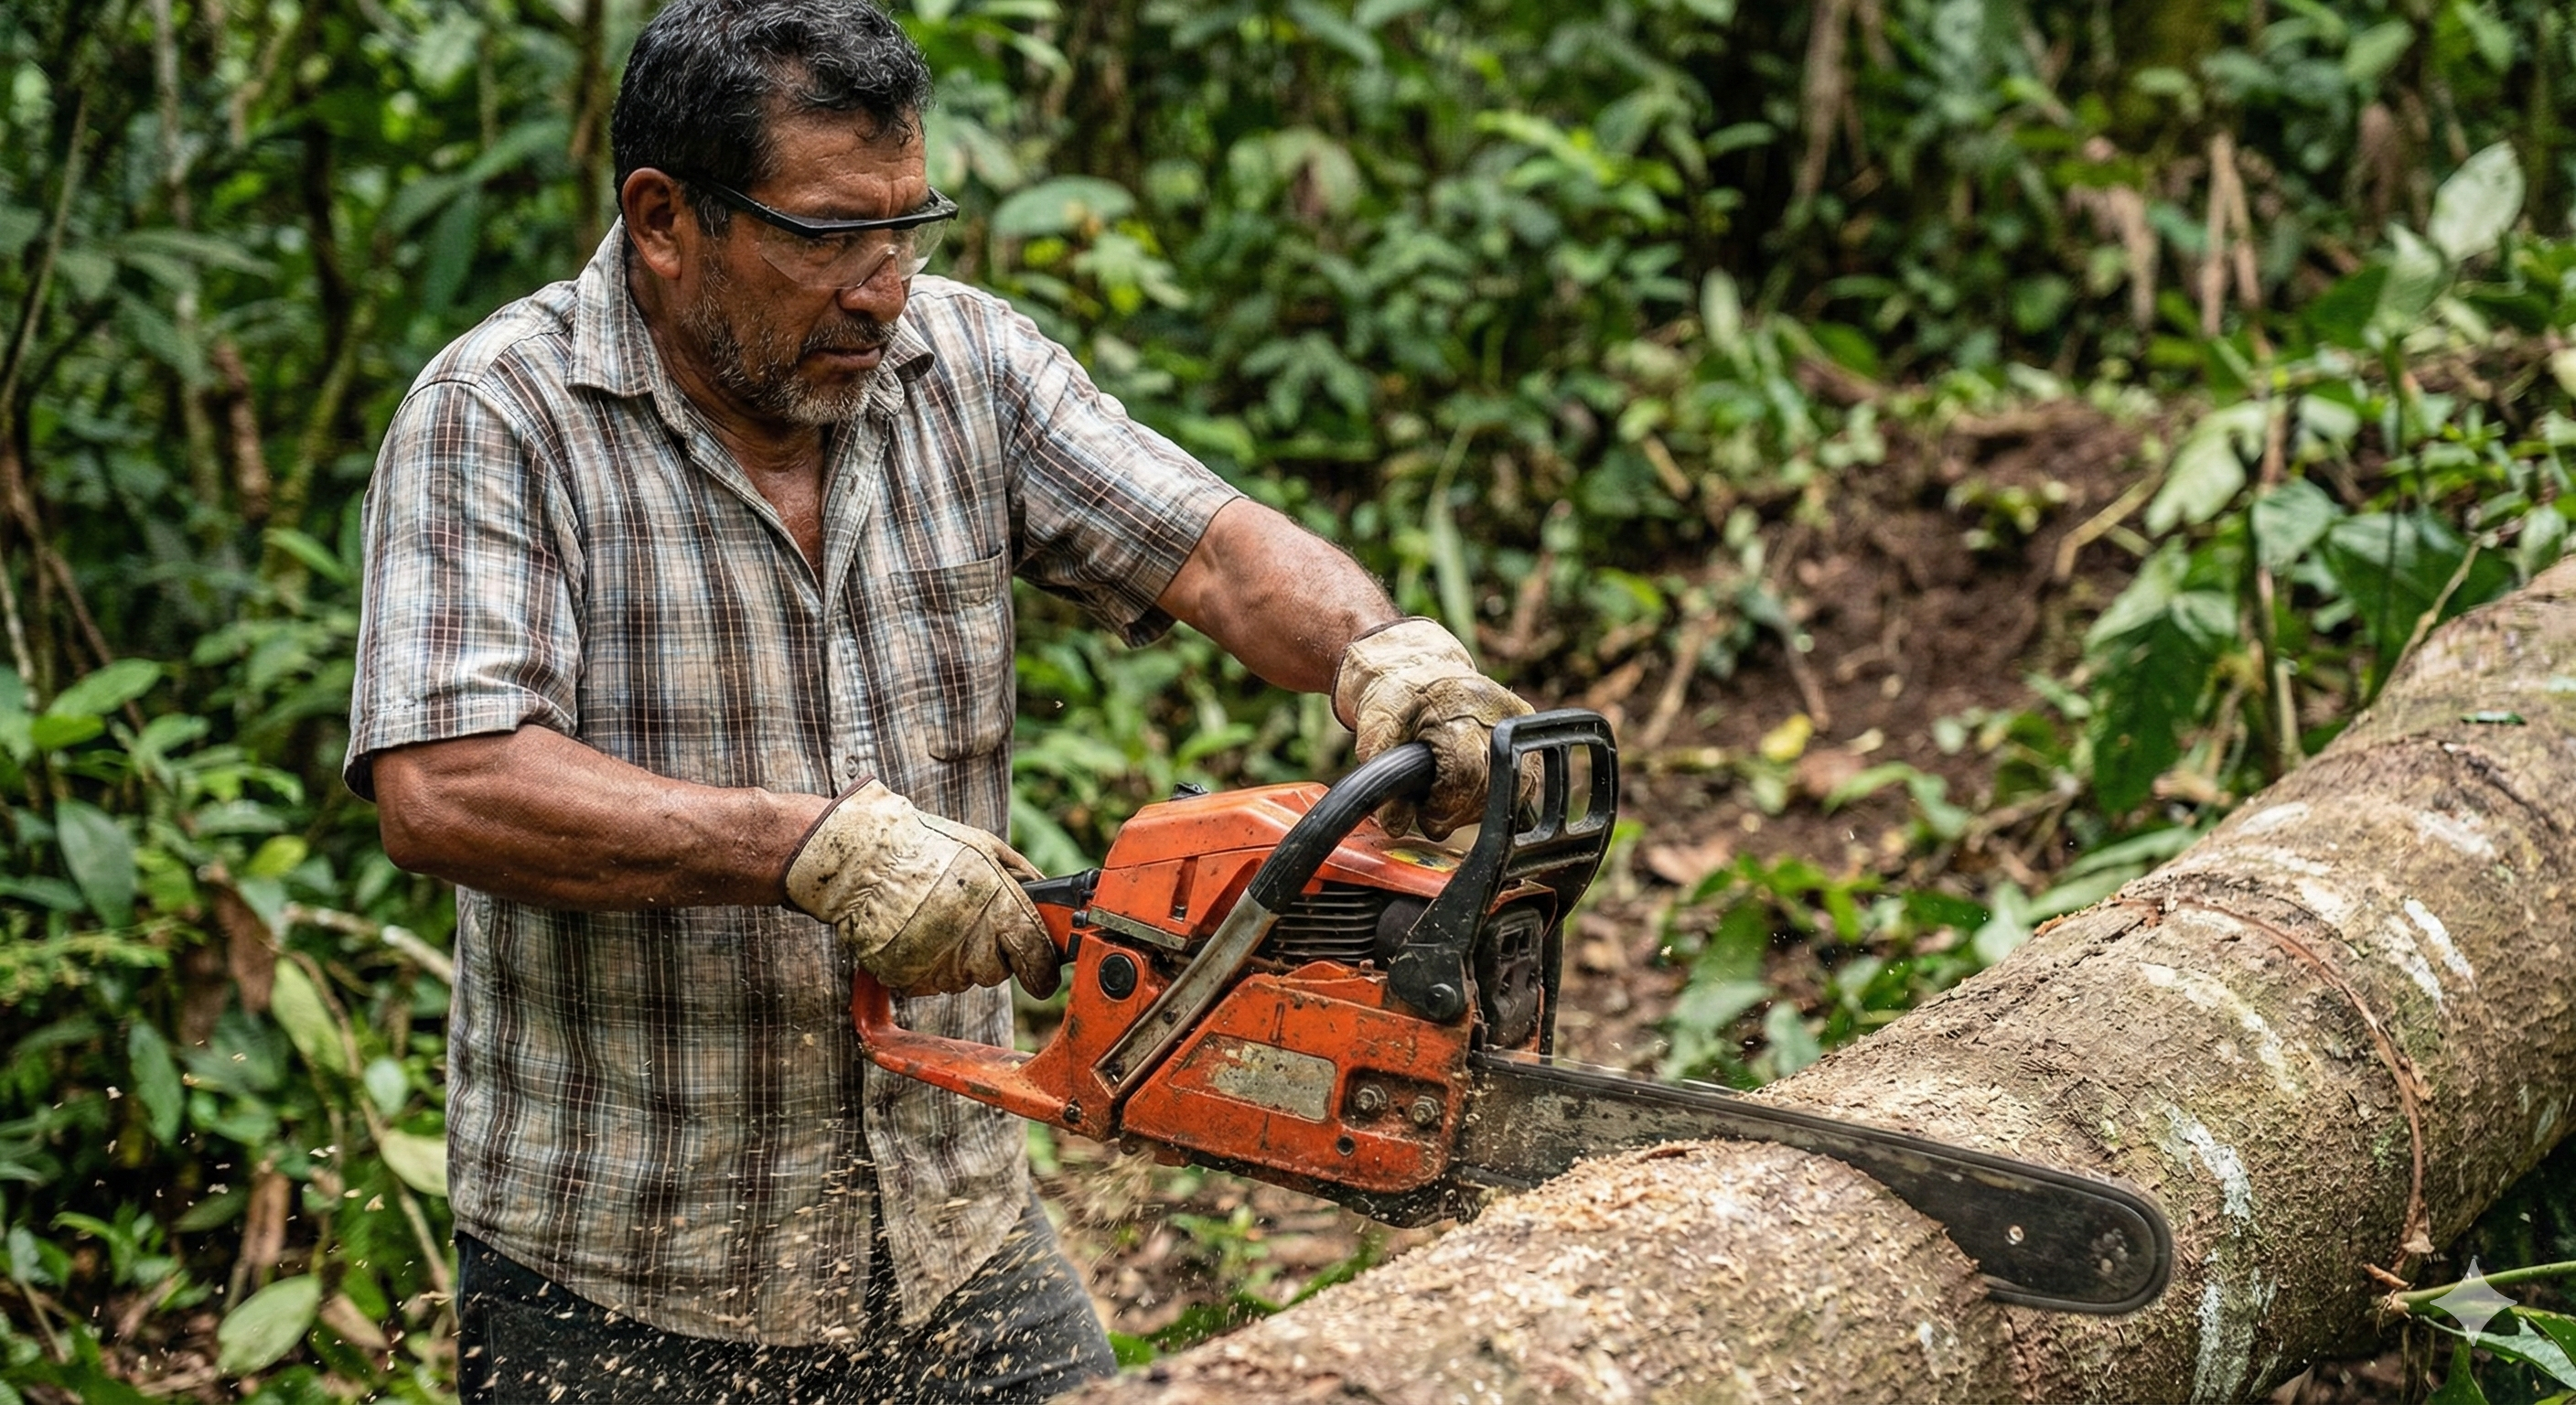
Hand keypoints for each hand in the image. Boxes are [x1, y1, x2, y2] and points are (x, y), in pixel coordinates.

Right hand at [783, 780, 1060, 997]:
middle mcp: (972, 945)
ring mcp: (938, 966)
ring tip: (934, 918)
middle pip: (997, 971)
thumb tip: (1048, 898)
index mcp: (1000, 911)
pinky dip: (926, 963)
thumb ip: (1022, 877)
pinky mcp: (907, 979)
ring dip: (957, 957)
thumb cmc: (925, 846)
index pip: (1037, 962)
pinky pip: (930, 982)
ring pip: (963, 978)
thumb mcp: (985, 847)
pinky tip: (914, 931)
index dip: (1043, 971)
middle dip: (991, 951)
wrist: (862, 860)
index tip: (1043, 975)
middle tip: (968, 919)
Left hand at [1334, 618, 1533, 839]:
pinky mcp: (1525, 720)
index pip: (1466, 772)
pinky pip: (1527, 775)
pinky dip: (1501, 794)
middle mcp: (1491, 707)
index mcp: (1452, 706)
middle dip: (1460, 812)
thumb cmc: (1393, 700)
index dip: (1446, 806)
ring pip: (1516, 785)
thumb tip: (1397, 824)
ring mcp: (1514, 713)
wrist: (1415, 664)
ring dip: (1482, 806)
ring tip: (1452, 799)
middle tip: (1435, 814)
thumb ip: (1385, 780)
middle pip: (1491, 784)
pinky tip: (1474, 793)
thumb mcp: (1376, 735)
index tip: (1428, 817)